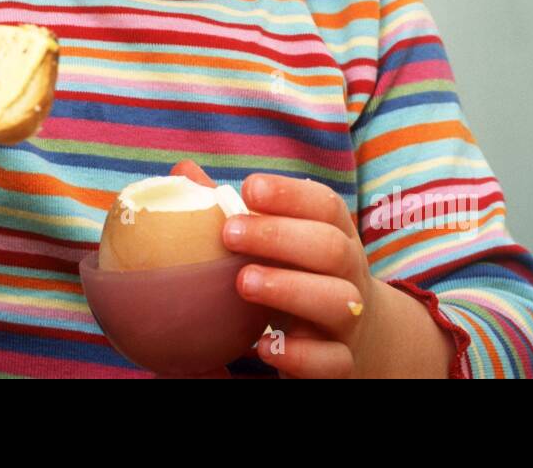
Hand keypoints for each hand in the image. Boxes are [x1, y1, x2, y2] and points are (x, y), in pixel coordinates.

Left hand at [169, 160, 379, 378]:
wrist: (347, 337)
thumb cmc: (296, 274)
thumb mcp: (276, 242)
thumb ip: (234, 209)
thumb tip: (183, 171)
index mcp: (334, 234)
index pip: (325, 205)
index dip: (291, 194)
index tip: (248, 188)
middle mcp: (348, 273)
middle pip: (331, 248)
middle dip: (280, 236)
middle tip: (230, 233)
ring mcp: (348, 320)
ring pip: (338, 301)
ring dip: (290, 289)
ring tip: (243, 283)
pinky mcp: (341, 362)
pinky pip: (333, 361)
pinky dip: (301, 355)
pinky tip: (264, 347)